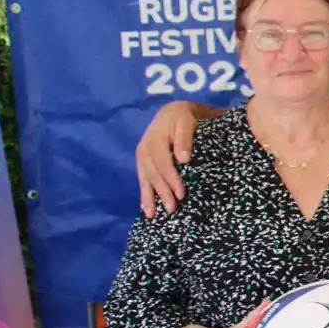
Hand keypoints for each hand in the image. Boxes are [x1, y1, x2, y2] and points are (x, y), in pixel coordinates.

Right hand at [137, 101, 199, 216]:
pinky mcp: (142, 162)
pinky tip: (145, 208)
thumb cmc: (183, 118)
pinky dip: (144, 194)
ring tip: (153, 215)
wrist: (171, 113)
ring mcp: (142, 156)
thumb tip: (183, 158)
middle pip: (153, 174)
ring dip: (150, 198)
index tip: (181, 194)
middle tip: (172, 209)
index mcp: (155, 139)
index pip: (163, 163)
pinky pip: (142, 179)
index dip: (171, 179)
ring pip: (145, 179)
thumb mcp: (186, 122)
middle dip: (162, 193)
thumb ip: (185, 139)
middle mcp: (145, 149)